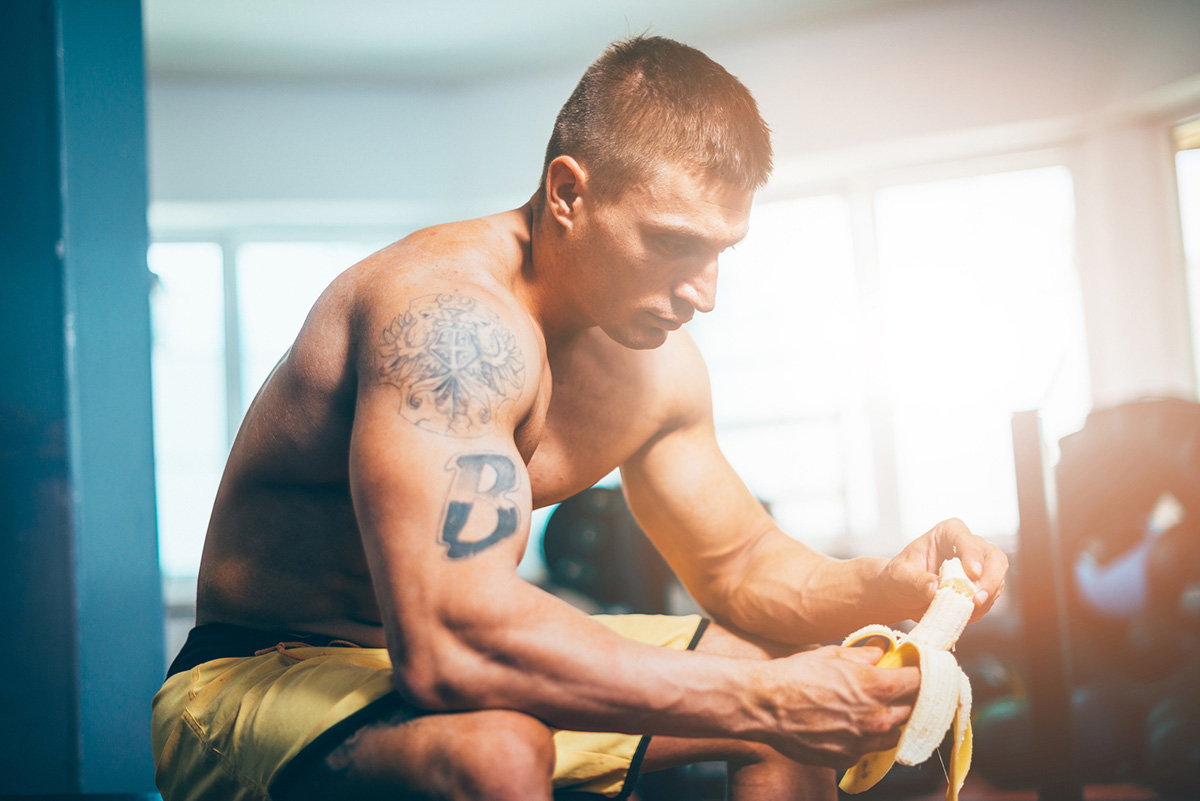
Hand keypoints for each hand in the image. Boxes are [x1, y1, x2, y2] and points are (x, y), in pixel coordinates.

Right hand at [761, 644, 919, 768]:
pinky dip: (865, 739)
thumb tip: (878, 654)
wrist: (765, 705)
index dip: (917, 675)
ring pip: (894, 734)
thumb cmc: (794, 676)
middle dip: (903, 699)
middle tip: (891, 690)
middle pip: (910, 710)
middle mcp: (876, 717)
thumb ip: (861, 655)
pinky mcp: (846, 757)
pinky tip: (849, 727)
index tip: (914, 672)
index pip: (917, 682)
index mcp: (876, 686)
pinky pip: (868, 749)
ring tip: (871, 711)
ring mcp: (862, 741)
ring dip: (888, 722)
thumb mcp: (830, 654)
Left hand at [880, 518, 1008, 622]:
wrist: (903, 593)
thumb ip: (916, 581)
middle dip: (991, 579)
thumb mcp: (900, 577)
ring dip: (985, 599)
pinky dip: (980, 610)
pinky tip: (961, 615)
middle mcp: (968, 546)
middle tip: (978, 600)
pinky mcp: (982, 587)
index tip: (973, 573)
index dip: (972, 554)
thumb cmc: (900, 577)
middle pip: (994, 557)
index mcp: (947, 533)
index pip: (964, 538)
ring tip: (962, 612)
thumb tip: (935, 588)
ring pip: (997, 580)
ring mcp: (980, 567)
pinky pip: (991, 599)